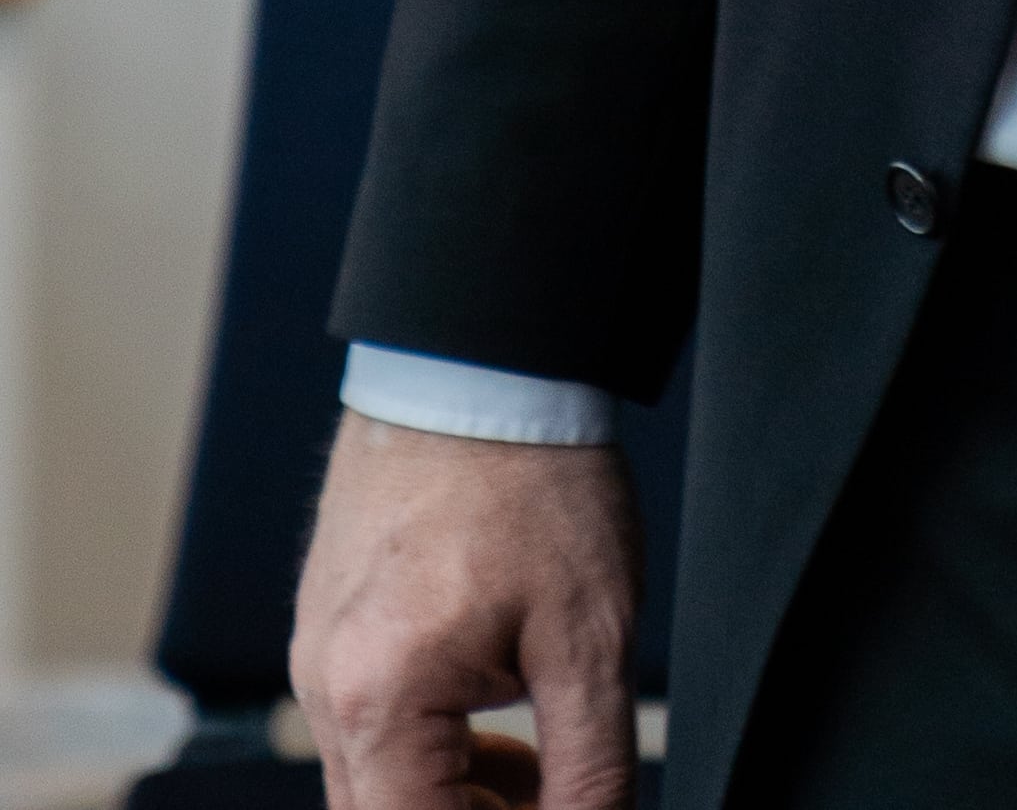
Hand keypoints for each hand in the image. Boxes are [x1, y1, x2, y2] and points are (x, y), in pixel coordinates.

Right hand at [292, 413, 639, 809]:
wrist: (483, 357)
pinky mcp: (330, 622)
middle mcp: (325, 684)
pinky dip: (430, 744)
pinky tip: (499, 715)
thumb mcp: (592, 635)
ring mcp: (318, 651)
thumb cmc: (534, 474)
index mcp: (378, 698)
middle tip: (554, 795)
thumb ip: (592, 766)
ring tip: (539, 764)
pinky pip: (369, 722)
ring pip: (375, 779)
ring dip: (452, 794)